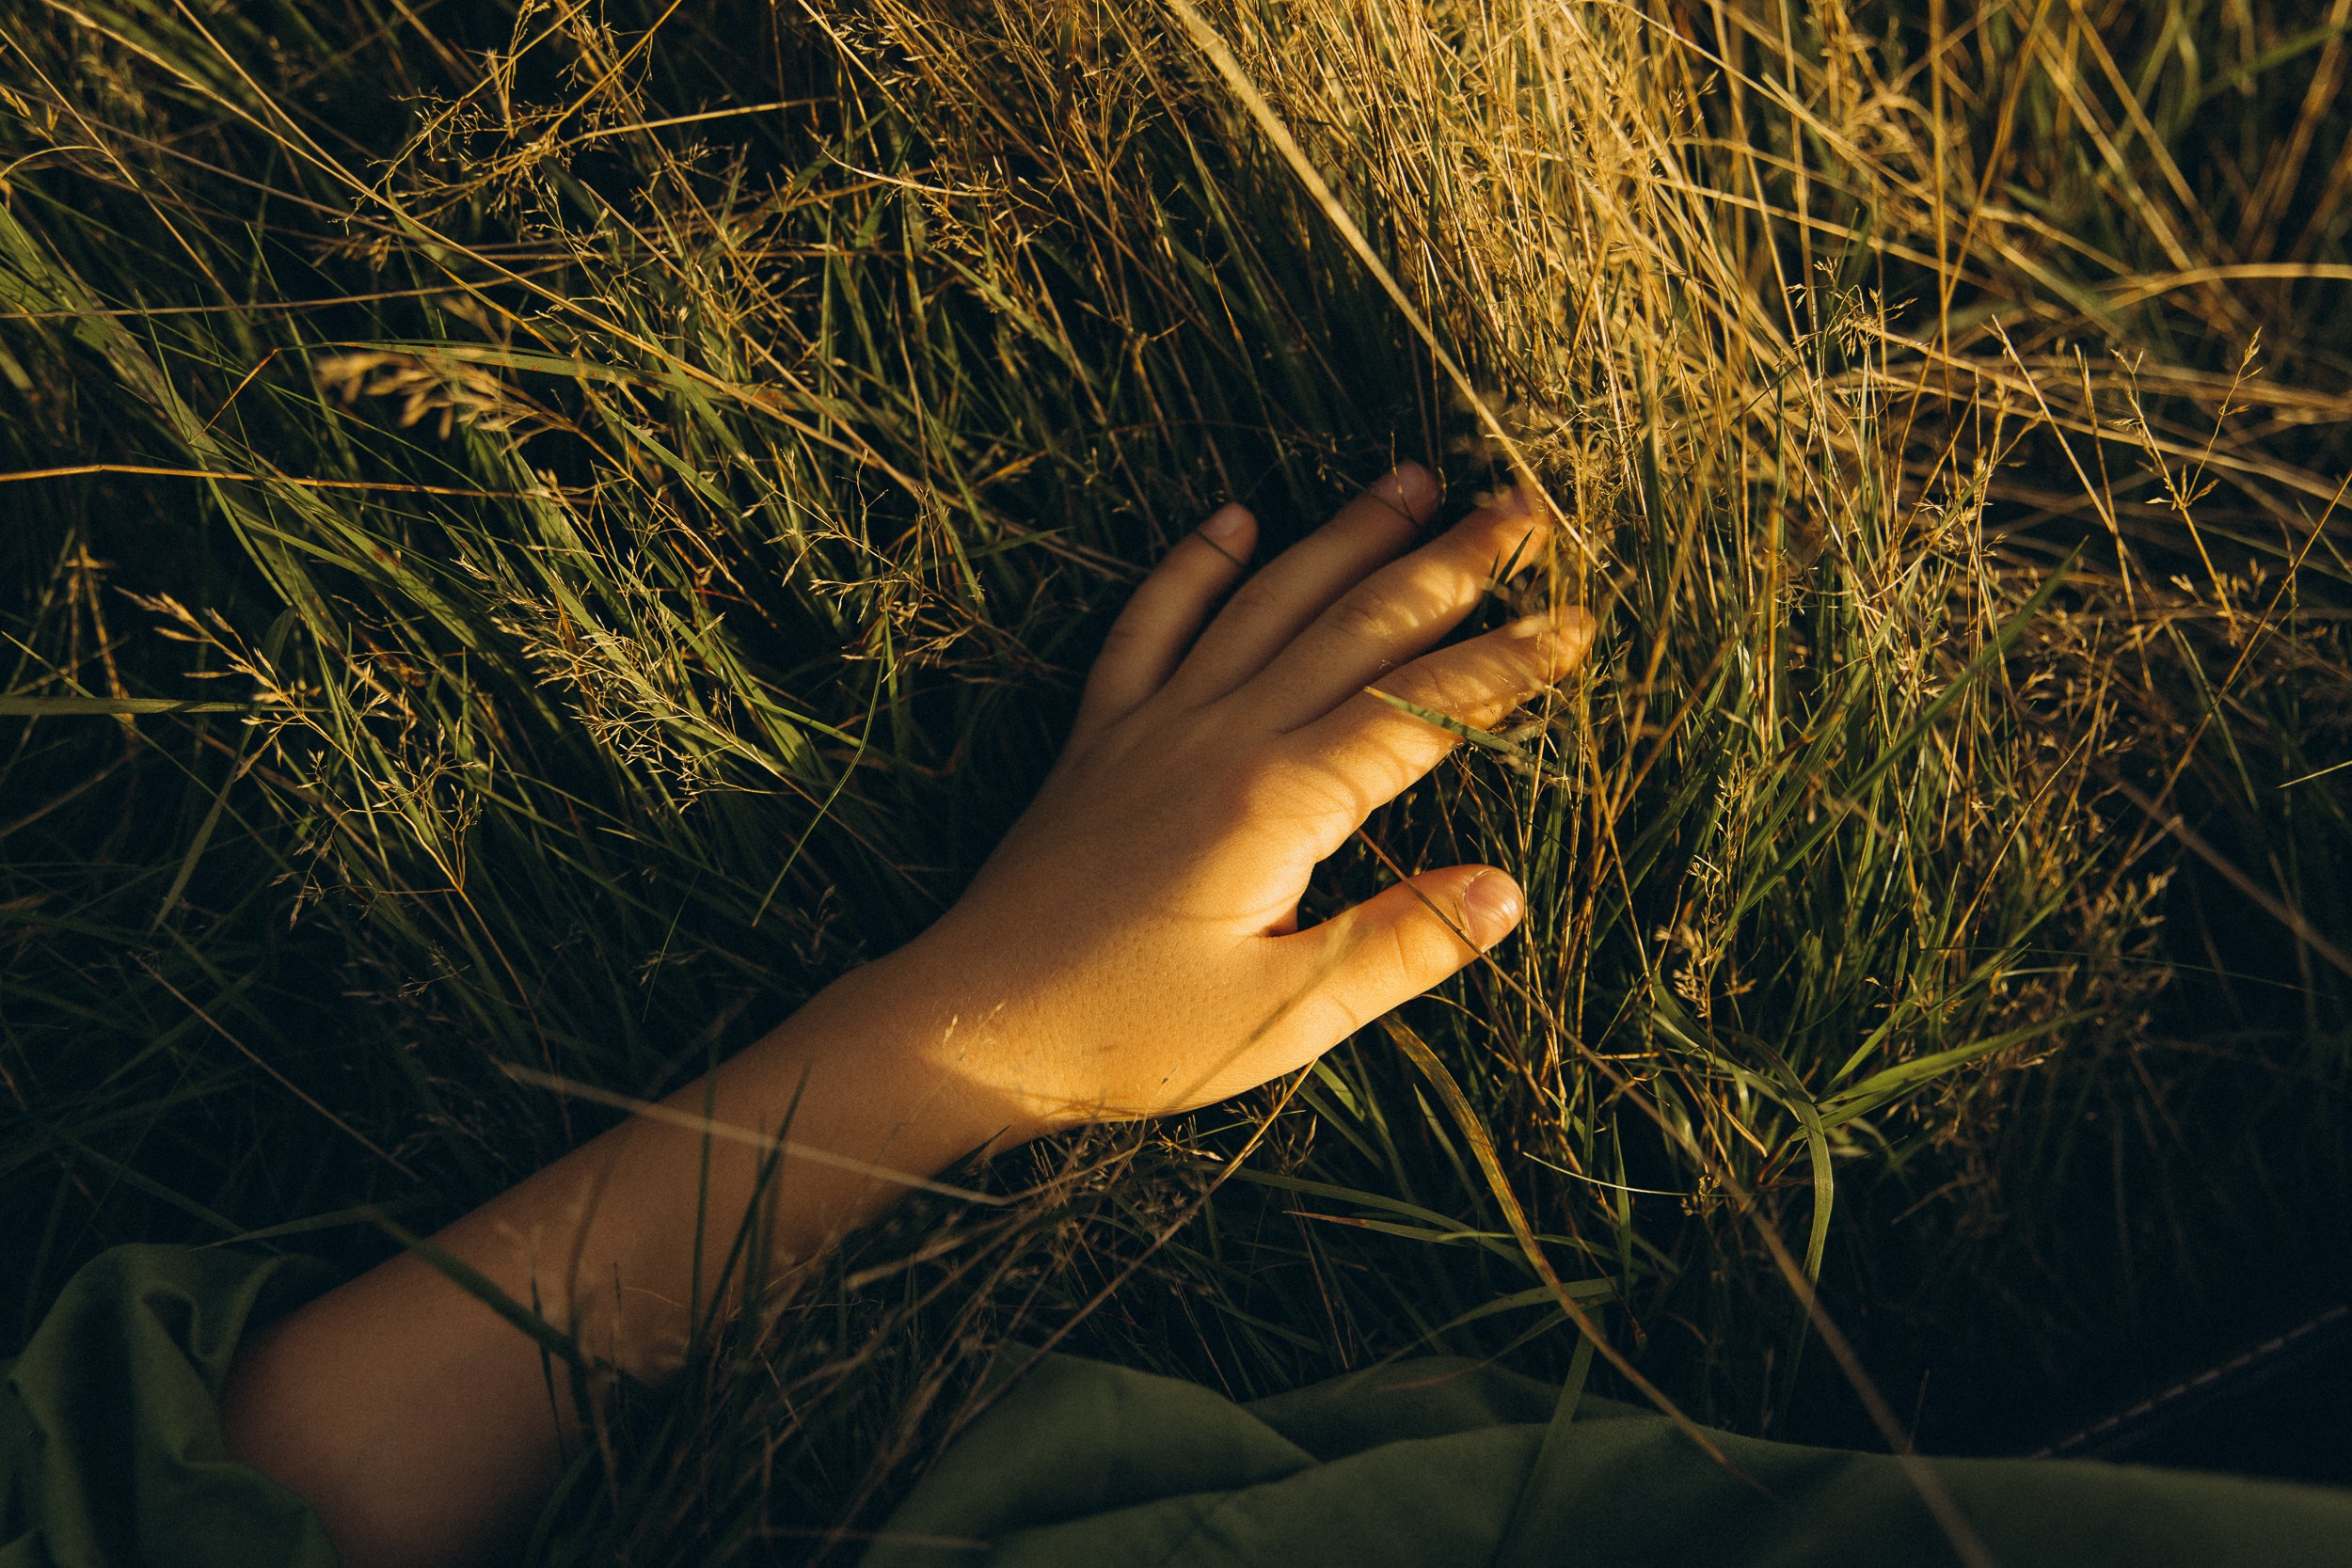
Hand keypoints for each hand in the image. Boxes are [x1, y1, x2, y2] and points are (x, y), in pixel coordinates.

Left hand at [897, 462, 1592, 1134]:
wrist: (971, 1025)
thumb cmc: (1129, 1037)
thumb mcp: (1281, 1017)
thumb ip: (1398, 949)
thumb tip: (1505, 892)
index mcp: (1277, 800)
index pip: (1419, 708)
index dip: (1505, 664)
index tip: (1576, 622)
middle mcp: (1218, 735)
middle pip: (1353, 624)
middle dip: (1446, 563)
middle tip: (1520, 508)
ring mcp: (1152, 723)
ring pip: (1265, 602)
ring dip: (1343, 537)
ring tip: (1410, 479)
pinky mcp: (1099, 738)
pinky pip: (1149, 625)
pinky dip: (1193, 568)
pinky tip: (1234, 520)